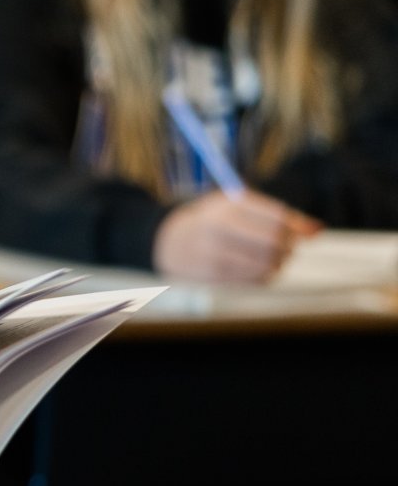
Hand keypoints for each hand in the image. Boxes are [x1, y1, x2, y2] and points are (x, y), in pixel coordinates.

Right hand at [153, 191, 321, 284]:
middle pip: (274, 242)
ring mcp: (214, 253)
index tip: (295, 233)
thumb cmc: (213, 221)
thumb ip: (280, 216)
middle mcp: (219, 228)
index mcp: (228, 205)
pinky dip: (264, 275)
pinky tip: (257, 269)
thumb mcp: (239, 206)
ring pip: (267, 264)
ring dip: (277, 264)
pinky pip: (254, 279)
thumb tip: (317, 230)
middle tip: (284, 248)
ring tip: (271, 258)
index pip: (278, 217)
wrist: (167, 241)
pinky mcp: (213, 275)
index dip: (295, 228)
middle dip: (287, 248)